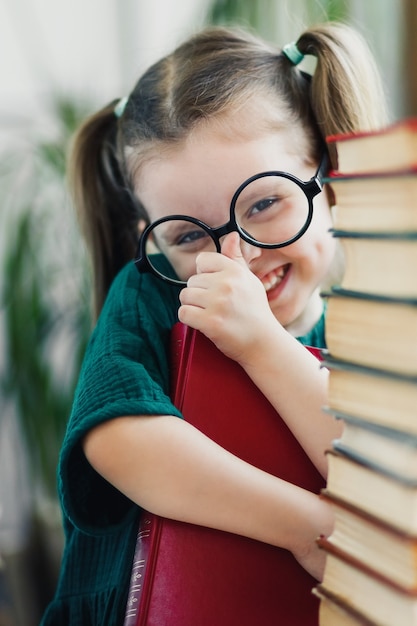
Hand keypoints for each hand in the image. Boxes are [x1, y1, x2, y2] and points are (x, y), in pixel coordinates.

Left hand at [178, 232, 277, 362]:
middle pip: (191, 281)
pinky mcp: (210, 322)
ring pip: (185, 296)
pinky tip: (204, 323)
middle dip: (199, 294)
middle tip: (217, 306)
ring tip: (210, 314)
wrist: (263, 343)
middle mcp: (226, 284)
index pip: (202, 260)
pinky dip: (190, 319)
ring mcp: (218, 303)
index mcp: (235, 271)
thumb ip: (235, 258)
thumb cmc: (255, 311)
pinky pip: (183, 313)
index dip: (205, 275)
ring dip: (193, 307)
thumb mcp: (249, 281)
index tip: (216, 287)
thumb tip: (231, 235)